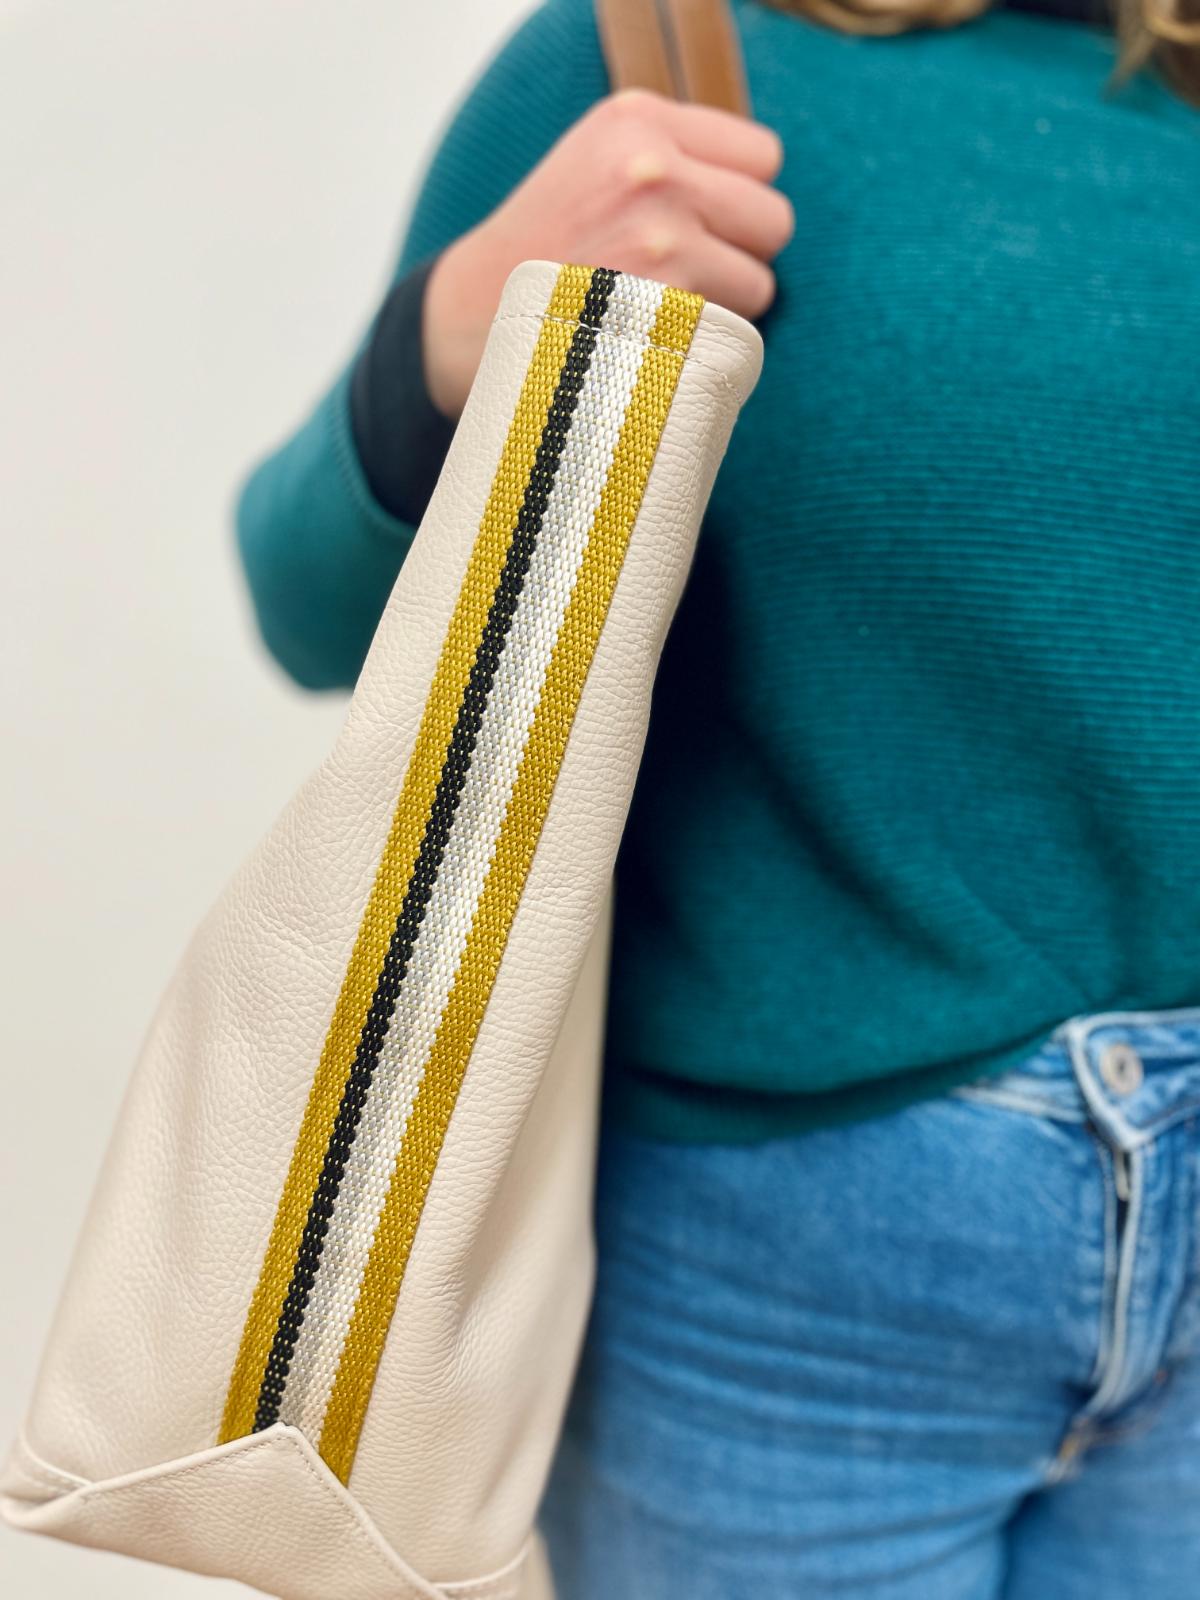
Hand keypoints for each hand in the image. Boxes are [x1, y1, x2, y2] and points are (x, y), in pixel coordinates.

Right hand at [422, 90, 792, 416]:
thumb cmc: (546, 248)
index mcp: (638, 120)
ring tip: (661, 309)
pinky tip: (656, 340)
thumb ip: (677, 156)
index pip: (764, 157)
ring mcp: (660, 240)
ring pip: (760, 283)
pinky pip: (738, 333)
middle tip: (683, 274)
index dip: (738, 199)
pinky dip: (706, 346)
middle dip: (740, 252)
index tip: (697, 225)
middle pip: (774, 219)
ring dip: (724, 307)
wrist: (471, 319)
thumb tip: (764, 189)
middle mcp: (653, 170)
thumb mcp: (596, 162)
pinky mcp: (665, 309)